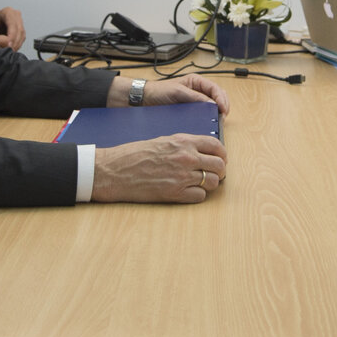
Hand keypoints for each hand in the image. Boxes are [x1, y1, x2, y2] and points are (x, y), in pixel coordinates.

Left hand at [0, 7, 25, 51]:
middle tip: (8, 52)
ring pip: (22, 35)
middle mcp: (15, 15)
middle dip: (14, 43)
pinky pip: (21, 38)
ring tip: (8, 52)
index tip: (7, 46)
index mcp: (8, 12)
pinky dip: (17, 44)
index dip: (11, 38)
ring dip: (16, 45)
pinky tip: (10, 49)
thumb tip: (6, 46)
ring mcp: (19, 21)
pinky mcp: (20, 28)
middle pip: (20, 31)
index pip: (13, 27)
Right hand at [93, 133, 227, 201]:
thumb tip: (201, 153)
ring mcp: (182, 176)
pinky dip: (197, 195)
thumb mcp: (162, 141)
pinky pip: (200, 196)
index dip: (222, 154)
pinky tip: (188, 191)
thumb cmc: (134, 154)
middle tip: (214, 174)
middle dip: (219, 170)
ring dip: (209, 184)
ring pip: (213, 182)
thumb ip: (184, 145)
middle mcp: (186, 158)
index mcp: (183, 141)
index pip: (216, 146)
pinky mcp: (175, 193)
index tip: (221, 159)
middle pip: (219, 165)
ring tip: (200, 183)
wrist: (115, 170)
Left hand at [144, 73, 230, 116]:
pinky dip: (209, 117)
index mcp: (196, 81)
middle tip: (222, 117)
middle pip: (218, 96)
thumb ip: (195, 97)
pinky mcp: (191, 109)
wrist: (145, 99)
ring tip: (218, 120)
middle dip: (223, 105)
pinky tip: (209, 122)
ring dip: (217, 112)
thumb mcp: (178, 92)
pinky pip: (204, 112)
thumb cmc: (159, 91)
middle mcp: (198, 90)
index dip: (221, 99)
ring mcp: (195, 100)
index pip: (215, 88)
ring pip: (213, 105)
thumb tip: (211, 104)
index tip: (222, 109)